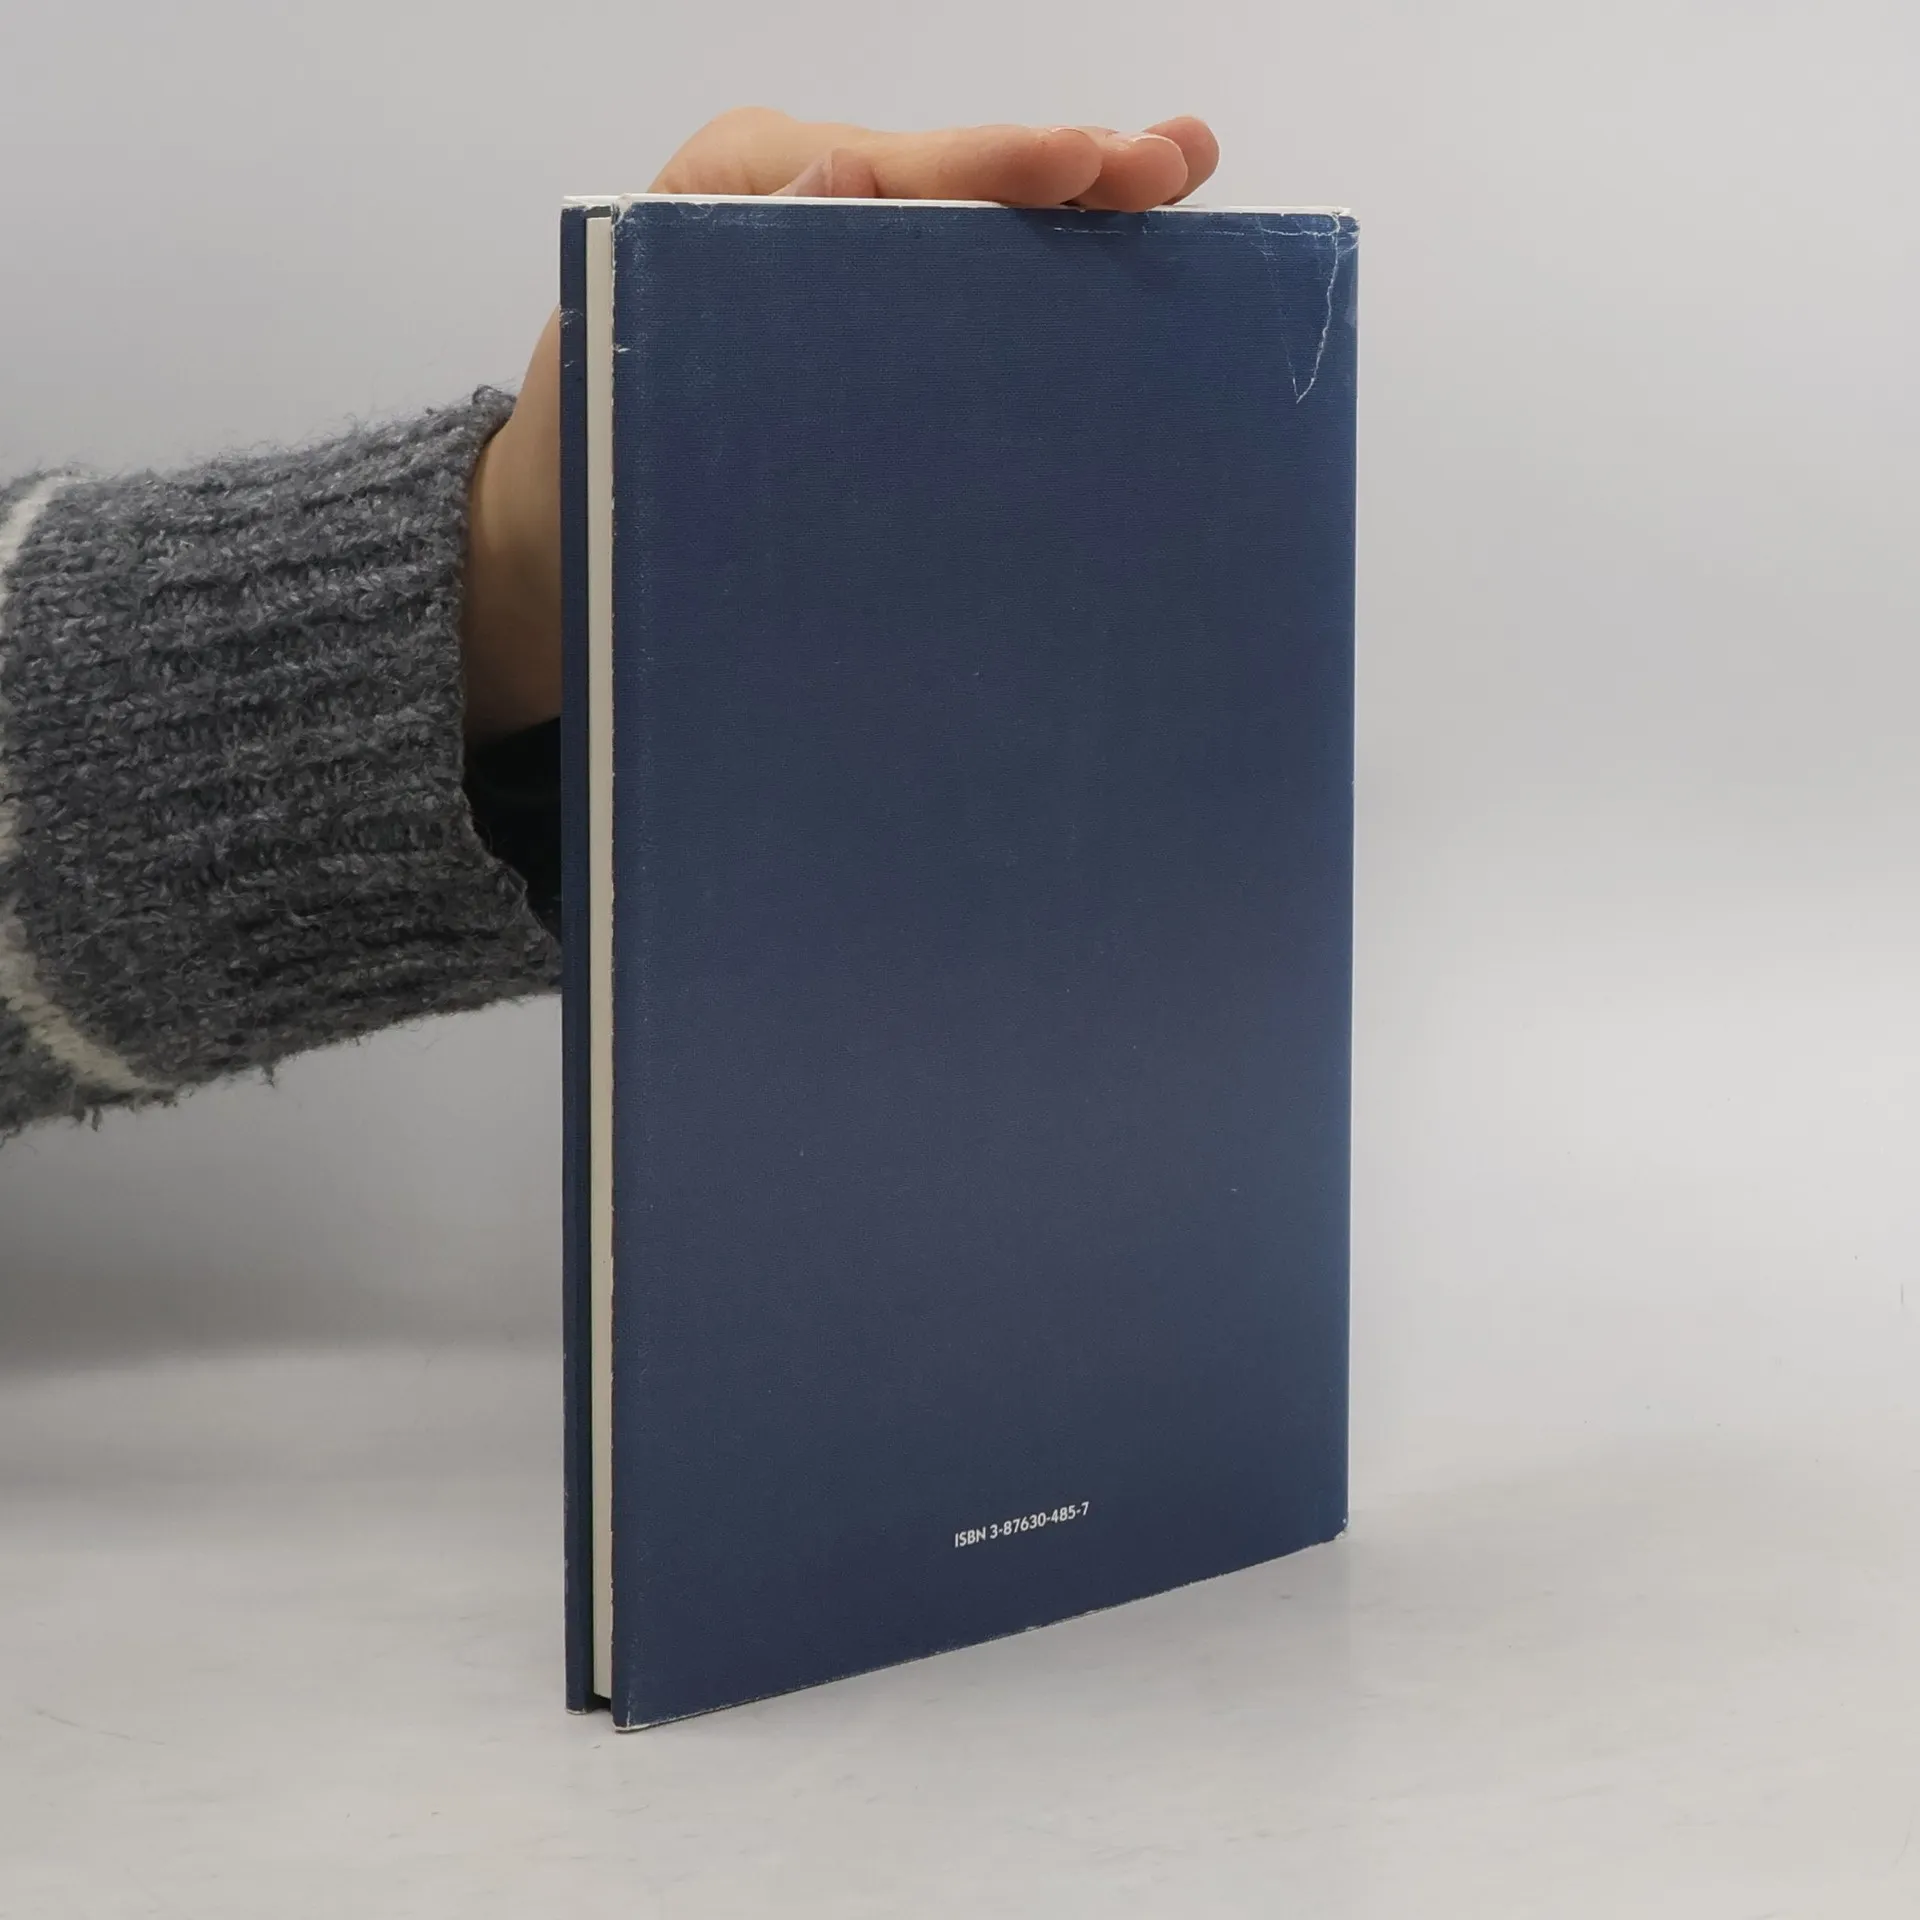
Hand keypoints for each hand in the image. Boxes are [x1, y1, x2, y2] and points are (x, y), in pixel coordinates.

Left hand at [460, 108, 1219, 744]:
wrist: (565, 548)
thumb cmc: (586, 466)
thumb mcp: (627, 374)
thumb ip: (712, 288)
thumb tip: (838, 185)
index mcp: (733, 200)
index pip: (886, 170)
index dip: (993, 165)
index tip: (1088, 164)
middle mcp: (796, 215)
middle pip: (952, 183)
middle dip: (1067, 170)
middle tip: (1177, 162)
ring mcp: (839, 283)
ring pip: (974, 236)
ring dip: (1078, 219)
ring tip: (1180, 184)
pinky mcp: (868, 350)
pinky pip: (963, 308)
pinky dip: (1044, 292)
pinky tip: (1123, 283)